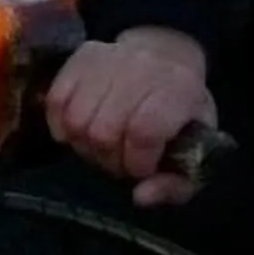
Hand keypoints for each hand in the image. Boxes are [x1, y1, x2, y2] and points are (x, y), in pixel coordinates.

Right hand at [45, 27, 216, 207]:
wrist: (166, 60)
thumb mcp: (197, 152)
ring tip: (100, 146)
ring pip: (75, 119)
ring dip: (84, 145)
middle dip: (109, 159)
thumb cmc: (181, 114)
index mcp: (178, 91)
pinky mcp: (80, 57)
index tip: (141, 168)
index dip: (136, 162)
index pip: (143, 132)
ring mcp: (107, 59)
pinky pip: (56, 99)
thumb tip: (140, 197)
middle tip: (120, 159)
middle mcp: (141, 69)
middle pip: (104, 131)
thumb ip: (176, 185)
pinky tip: (78, 132)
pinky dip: (60, 125)